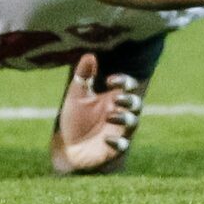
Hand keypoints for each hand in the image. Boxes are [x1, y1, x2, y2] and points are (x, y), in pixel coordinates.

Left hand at [50, 53, 141, 173]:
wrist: (67, 147)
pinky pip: (122, 145)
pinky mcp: (114, 148)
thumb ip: (83, 77)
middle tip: (117, 98)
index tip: (110, 81)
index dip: (124, 81)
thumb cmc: (75, 119)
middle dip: (130, 99)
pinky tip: (106, 139)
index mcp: (112, 98)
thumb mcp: (76, 96)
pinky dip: (116, 141)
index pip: (128, 86)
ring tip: (110, 115)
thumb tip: (89, 55)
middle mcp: (119, 113)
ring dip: (124, 117)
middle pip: (136, 103)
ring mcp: (119, 131)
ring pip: (133, 122)